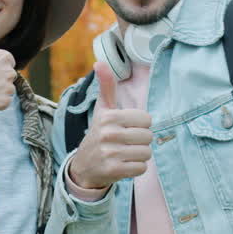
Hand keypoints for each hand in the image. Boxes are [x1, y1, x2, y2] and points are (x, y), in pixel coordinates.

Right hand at [67, 62, 152, 188]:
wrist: (84, 165)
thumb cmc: (99, 132)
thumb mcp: (103, 109)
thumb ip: (106, 86)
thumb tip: (100, 62)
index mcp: (109, 116)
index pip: (147, 119)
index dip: (140, 125)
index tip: (127, 128)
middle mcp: (108, 134)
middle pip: (148, 137)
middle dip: (141, 141)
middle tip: (126, 143)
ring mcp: (110, 153)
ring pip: (146, 153)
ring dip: (139, 155)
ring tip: (125, 154)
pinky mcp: (112, 171)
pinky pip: (141, 168)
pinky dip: (135, 169)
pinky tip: (123, 165)